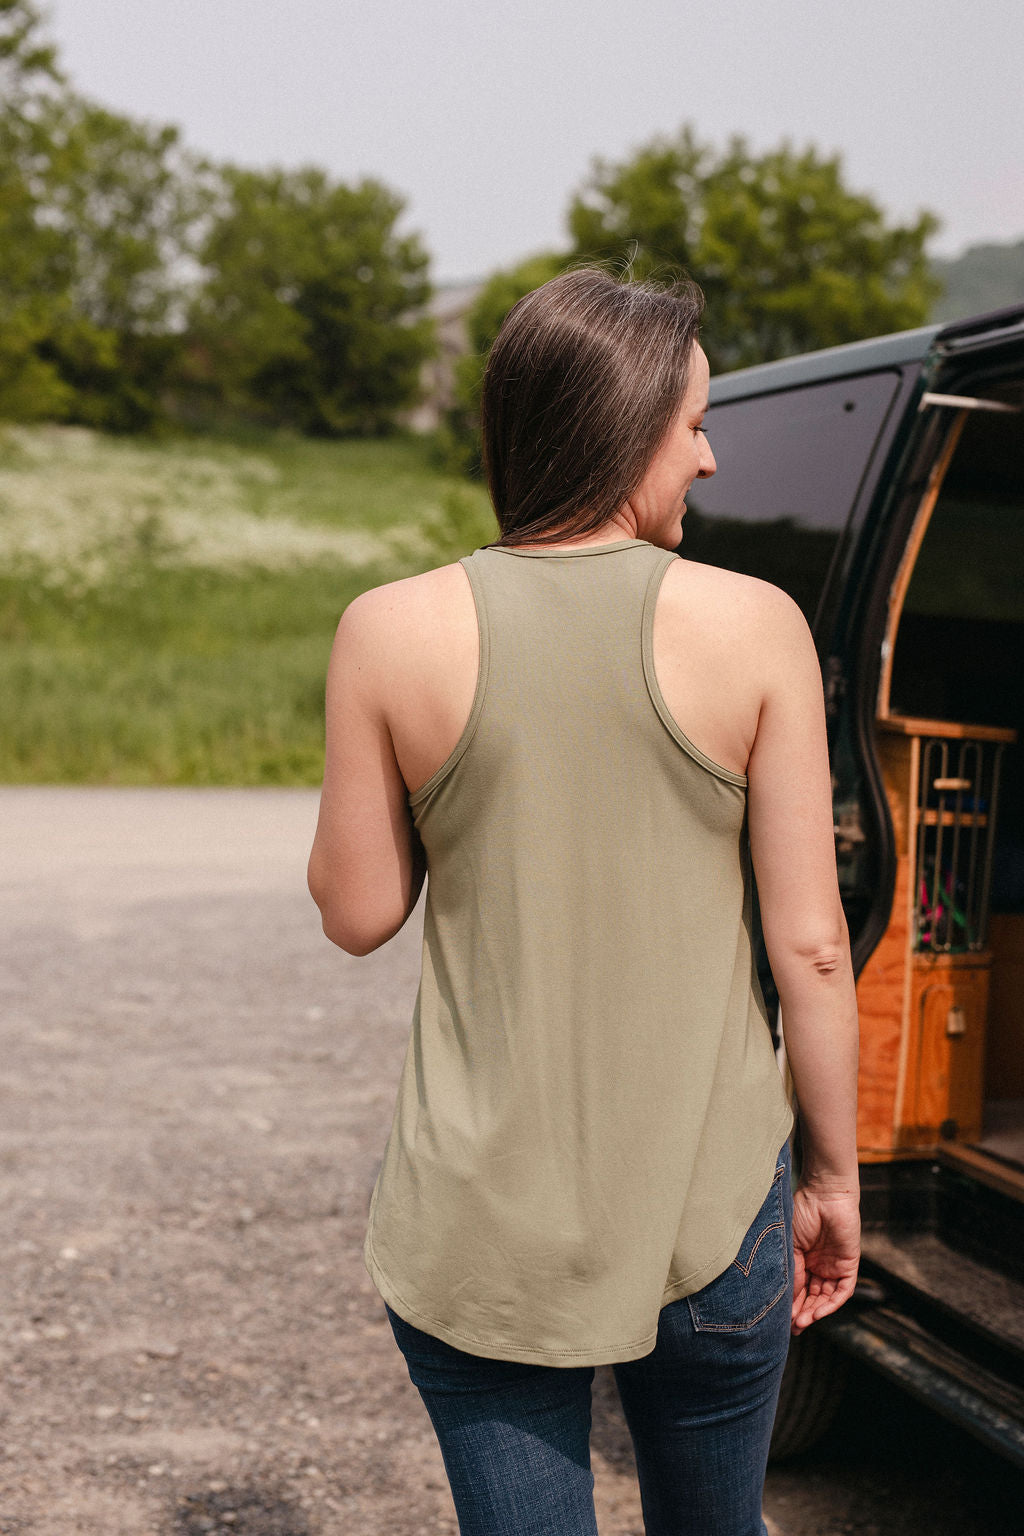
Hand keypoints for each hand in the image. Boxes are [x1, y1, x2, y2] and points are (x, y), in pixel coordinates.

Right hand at [790, 1183, 860, 1334]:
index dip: (790, 1304)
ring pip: (826, 1297)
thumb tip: (787, 1301)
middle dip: (802, 1313)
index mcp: (803, 1258)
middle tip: (792, 1328)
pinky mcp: (849, 1264)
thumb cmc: (803, 1212)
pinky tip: (818, 1312)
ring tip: (801, 1323)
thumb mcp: (790, 1246)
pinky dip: (831, 1304)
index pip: (797, 1288)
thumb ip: (792, 1272)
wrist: (824, 1193)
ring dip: (815, 1312)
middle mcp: (818, 1265)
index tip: (779, 1319)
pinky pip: (843, 1291)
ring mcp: (834, 1265)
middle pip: (812, 1296)